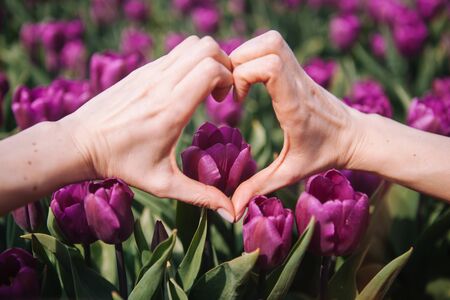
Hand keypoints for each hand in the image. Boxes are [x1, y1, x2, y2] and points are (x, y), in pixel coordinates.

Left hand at [62, 36, 235, 220]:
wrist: (80, 144)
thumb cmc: (122, 165)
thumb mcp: (164, 184)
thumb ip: (201, 196)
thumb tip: (232, 214)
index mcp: (170, 109)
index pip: (211, 69)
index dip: (229, 80)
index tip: (225, 101)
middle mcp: (161, 84)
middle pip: (207, 48)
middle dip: (224, 65)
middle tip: (220, 91)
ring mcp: (149, 72)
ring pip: (192, 44)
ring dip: (207, 59)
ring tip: (205, 86)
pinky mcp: (140, 70)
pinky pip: (175, 53)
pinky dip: (189, 61)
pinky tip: (183, 88)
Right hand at [229, 31, 359, 219]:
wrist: (355, 137)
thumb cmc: (324, 155)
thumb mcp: (289, 174)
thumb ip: (258, 188)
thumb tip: (232, 211)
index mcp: (294, 105)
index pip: (270, 67)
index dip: (244, 75)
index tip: (237, 100)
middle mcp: (297, 82)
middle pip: (267, 44)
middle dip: (240, 60)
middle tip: (232, 88)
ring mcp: (300, 72)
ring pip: (271, 40)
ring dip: (248, 53)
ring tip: (239, 80)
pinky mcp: (299, 69)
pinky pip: (275, 46)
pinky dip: (256, 54)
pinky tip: (252, 78)